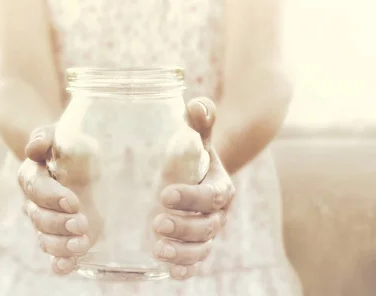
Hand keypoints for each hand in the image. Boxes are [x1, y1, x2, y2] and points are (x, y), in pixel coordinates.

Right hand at [18, 126, 101, 274]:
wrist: (79, 163)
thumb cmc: (69, 147)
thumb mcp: (62, 135)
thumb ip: (45, 137)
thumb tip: (35, 146)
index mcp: (32, 175)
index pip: (36, 188)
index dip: (52, 197)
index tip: (73, 202)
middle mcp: (34, 202)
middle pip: (39, 218)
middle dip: (60, 223)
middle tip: (81, 223)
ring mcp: (47, 222)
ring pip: (45, 239)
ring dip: (62, 244)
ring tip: (81, 243)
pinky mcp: (61, 237)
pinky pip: (54, 255)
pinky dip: (59, 263)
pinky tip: (67, 265)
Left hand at [152, 98, 234, 279]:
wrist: (199, 175)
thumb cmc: (193, 154)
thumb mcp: (197, 137)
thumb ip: (199, 121)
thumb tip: (197, 105)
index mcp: (219, 186)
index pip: (212, 195)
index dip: (192, 198)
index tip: (165, 194)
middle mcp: (218, 213)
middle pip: (208, 226)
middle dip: (184, 227)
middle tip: (156, 222)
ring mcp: (208, 232)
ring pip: (202, 248)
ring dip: (182, 252)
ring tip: (158, 249)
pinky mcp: (196, 245)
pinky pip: (196, 261)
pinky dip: (185, 268)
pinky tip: (167, 270)